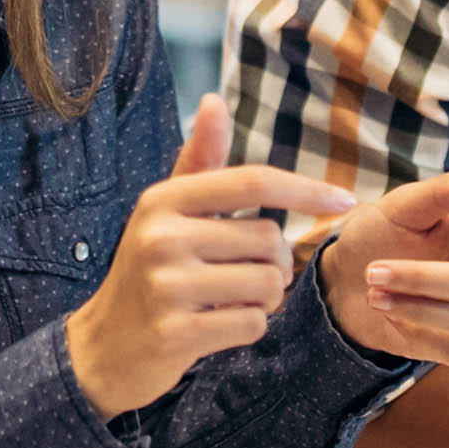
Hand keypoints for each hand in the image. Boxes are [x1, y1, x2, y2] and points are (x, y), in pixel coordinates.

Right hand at [64, 93, 357, 413]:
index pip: (254, 182)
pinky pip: (252, 324)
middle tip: (245, 275)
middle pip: (269, 240)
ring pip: (267, 285)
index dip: (306, 189)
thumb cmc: (147, 272)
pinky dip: (248, 327)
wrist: (103, 347)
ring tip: (230, 300)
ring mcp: (167, 287)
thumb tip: (213, 100)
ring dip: (265, 298)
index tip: (345, 199)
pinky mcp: (177, 333)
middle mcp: (161, 237)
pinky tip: (218, 326)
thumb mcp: (165, 212)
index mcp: (163, 201)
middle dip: (275, 263)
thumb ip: (198, 161)